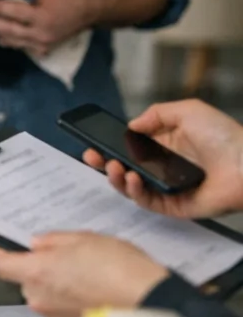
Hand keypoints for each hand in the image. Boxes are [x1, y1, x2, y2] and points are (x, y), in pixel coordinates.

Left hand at [0, 0, 93, 56]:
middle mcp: (40, 33)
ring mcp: (41, 44)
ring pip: (14, 43)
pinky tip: (5, 38)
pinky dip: (13, 43)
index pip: (12, 12)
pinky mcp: (44, 49)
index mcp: (41, 16)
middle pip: (10, 31)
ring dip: (0, 36)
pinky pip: (23, 49)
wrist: (86, 12)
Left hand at [0, 233, 169, 316]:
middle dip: (39, 269)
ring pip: (44, 297)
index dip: (0, 253)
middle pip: (25, 281)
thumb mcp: (83, 239)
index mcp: (35, 272)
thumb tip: (37, 245)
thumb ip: (52, 241)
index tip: (5, 246)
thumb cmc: (117, 266)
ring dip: (56, 287)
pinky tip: (92, 296)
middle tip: (66, 258)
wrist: (147, 301)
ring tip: (86, 277)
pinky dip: (70, 305)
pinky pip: (60, 314)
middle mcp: (38, 298)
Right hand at [84, 99, 242, 218]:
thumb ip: (156, 114)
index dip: (110, 145)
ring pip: (130, 186)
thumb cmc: (226, 137)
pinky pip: (145, 201)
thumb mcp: (189, 111)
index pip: (129, 147)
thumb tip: (132, 124)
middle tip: (91, 157)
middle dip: (103, 163)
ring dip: (116, 177)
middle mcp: (162, 167)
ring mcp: (166, 187)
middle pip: (124, 168)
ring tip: (113, 166)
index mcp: (165, 145)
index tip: (93, 141)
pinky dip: (134, 190)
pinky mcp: (172, 205)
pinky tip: (133, 177)